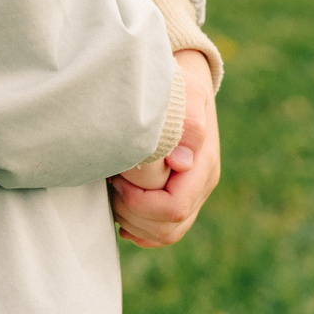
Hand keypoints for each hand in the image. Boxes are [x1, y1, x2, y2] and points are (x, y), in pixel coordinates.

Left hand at [111, 48, 220, 246]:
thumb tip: (181, 162)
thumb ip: (186, 122)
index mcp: (202, 166)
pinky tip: (118, 210)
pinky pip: (161, 231)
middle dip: (132, 212)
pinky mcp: (176, 194)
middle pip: (168, 227)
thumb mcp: (184, 92)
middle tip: (111, 181)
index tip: (118, 175)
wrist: (182, 80)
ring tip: (112, 190)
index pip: (174, 208)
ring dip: (132, 220)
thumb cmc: (176, 84)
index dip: (140, 201)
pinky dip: (138, 228)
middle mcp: (199, 184)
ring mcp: (190, 193)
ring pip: (164, 233)